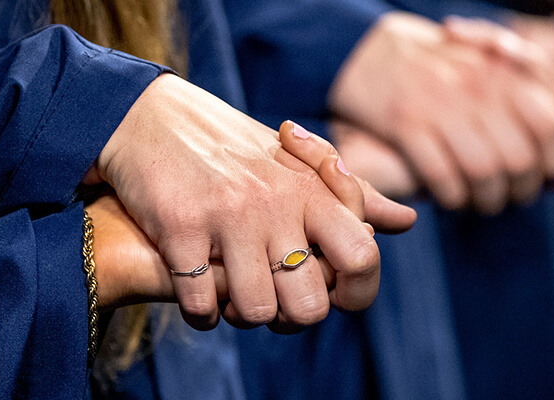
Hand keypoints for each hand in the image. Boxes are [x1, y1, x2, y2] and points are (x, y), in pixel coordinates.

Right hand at [96, 75, 413, 329]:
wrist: (148, 117)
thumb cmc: (227, 146)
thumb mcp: (293, 163)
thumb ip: (349, 196)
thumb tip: (405, 221)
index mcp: (310, 188)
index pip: (362, 259)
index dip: (354, 294)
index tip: (330, 295)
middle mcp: (275, 202)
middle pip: (310, 302)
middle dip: (291, 317)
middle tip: (274, 303)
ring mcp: (227, 216)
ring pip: (257, 310)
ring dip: (243, 316)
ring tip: (233, 298)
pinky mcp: (179, 228)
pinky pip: (201, 304)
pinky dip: (201, 314)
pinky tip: (198, 297)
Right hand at [330, 12, 553, 213]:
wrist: (366, 52)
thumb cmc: (436, 63)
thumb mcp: (488, 58)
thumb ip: (531, 81)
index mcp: (504, 71)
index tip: (548, 179)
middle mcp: (478, 88)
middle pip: (520, 161)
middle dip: (519, 191)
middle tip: (509, 197)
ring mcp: (441, 105)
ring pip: (483, 174)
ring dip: (485, 201)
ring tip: (480, 202)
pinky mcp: (406, 124)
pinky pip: (442, 177)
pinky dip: (451, 197)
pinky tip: (449, 196)